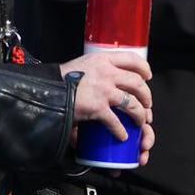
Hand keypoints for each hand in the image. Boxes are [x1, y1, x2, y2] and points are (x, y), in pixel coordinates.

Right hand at [60, 48, 154, 164]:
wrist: (46, 90)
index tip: (147, 76)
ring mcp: (103, 90)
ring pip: (132, 103)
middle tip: (146, 104)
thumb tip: (107, 75)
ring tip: (140, 121)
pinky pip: (116, 122)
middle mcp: (106, 72)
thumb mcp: (81, 65)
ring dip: (140, 114)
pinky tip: (122, 136)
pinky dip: (121, 131)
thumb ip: (95, 70)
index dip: (144, 68)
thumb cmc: (61, 79)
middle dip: (146, 95)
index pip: (131, 58)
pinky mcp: (97, 108)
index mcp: (101, 59)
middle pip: (137, 83)